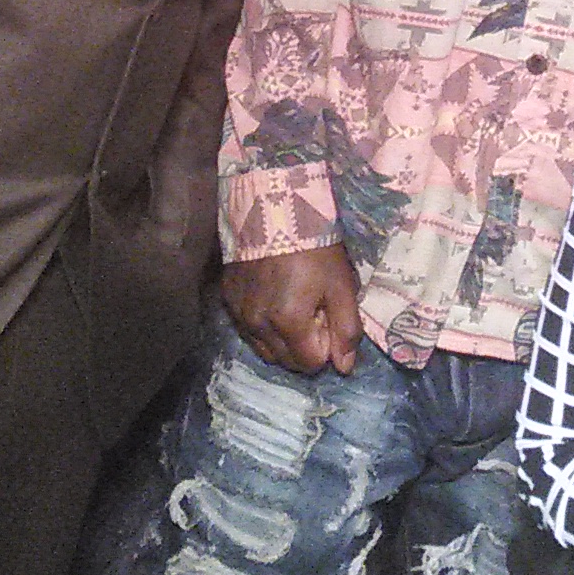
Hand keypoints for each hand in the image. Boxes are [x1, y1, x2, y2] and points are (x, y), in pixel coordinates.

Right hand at [222, 243, 359, 374]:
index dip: (325, 345)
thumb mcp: (341, 285)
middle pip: (286, 361)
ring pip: (264, 349)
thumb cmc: (315, 246)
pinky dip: (263, 324)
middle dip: (304, 345)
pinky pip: (247, 329)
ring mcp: (238, 312)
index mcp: (287, 323)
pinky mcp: (228, 298)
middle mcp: (257, 325)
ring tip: (294, 305)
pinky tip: (273, 297)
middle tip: (314, 310)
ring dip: (282, 339)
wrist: (275, 207)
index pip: (310, 363)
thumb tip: (344, 368)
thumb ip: (346, 330)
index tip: (328, 316)